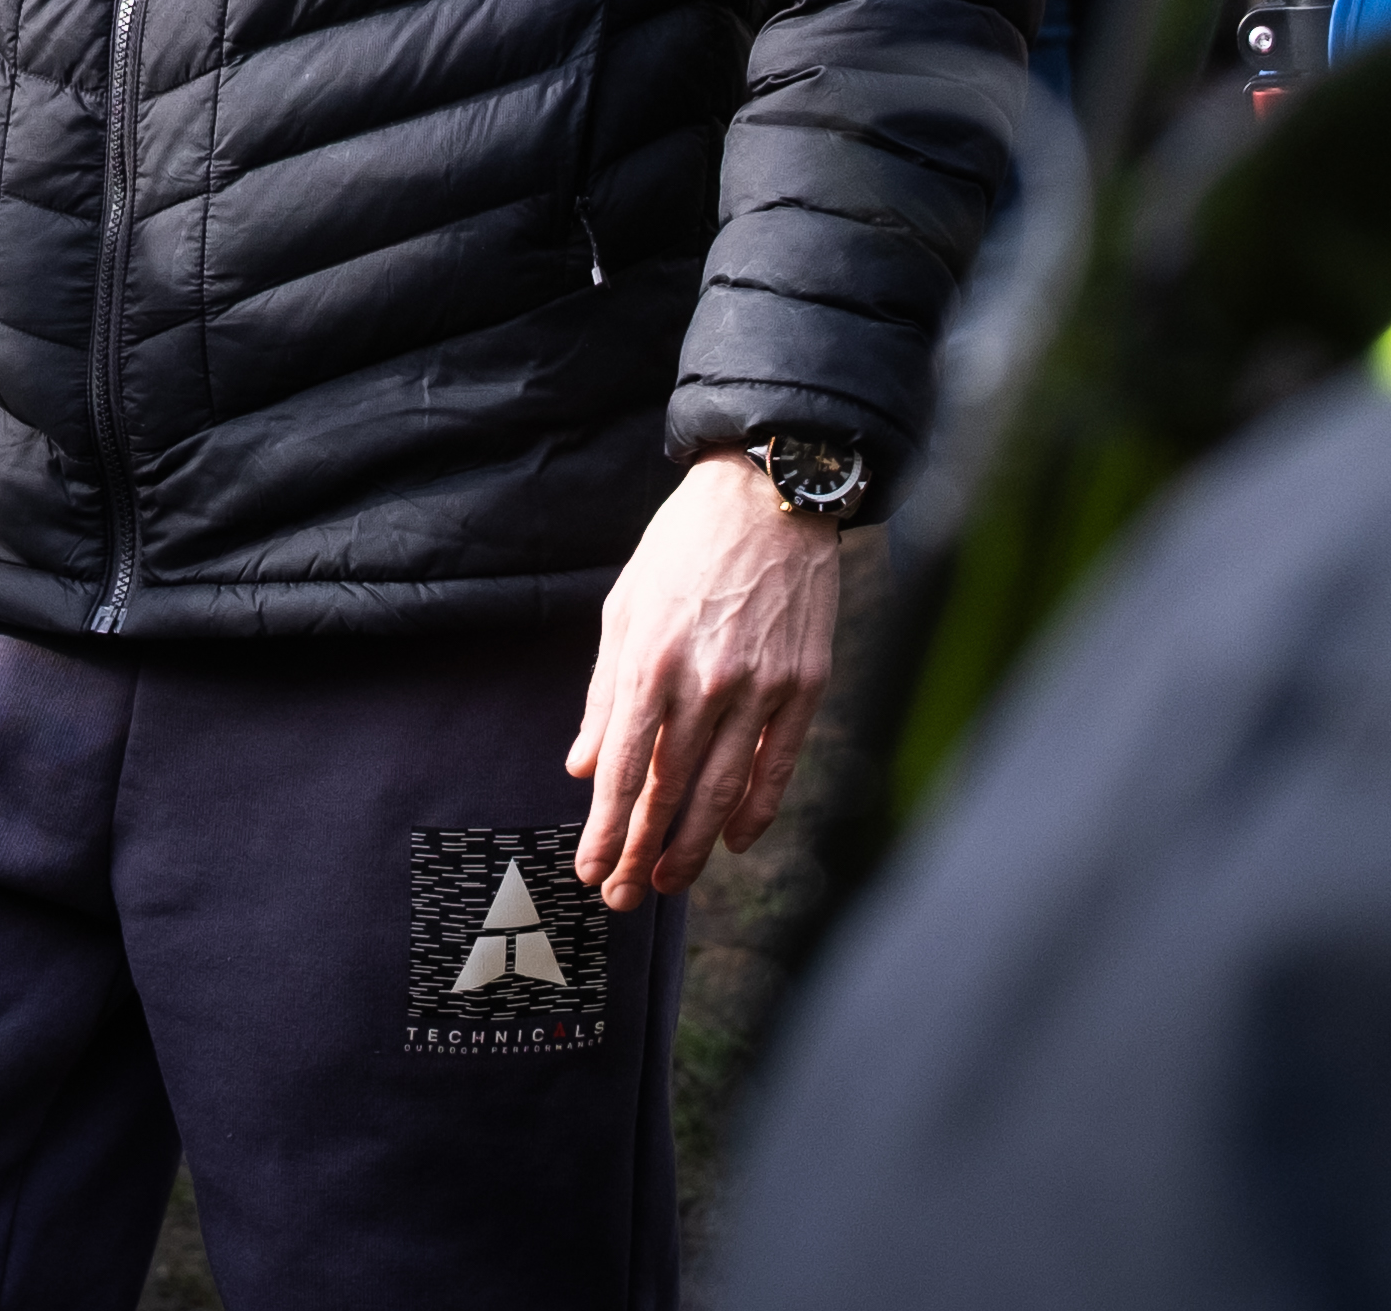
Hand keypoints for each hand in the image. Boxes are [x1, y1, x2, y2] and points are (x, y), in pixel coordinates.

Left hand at [563, 450, 845, 911]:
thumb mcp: (626, 606)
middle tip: (622, 898)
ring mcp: (762, 686)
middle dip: (641, 852)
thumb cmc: (684, 547)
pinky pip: (779, 765)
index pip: (625, 768)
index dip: (606, 828)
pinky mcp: (806, 684)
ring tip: (668, 883)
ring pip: (724, 791)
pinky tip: (736, 842)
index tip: (589, 871)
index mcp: (652, 660)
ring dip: (694, 847)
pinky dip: (757, 810)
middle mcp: (707, 680)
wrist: (768, 493)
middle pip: (671, 791)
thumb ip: (605, 692)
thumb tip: (584, 767)